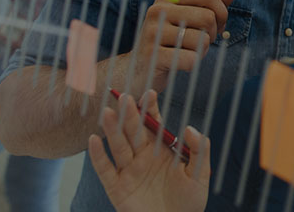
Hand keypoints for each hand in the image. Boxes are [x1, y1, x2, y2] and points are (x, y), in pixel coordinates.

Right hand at [88, 91, 210, 211]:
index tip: (150, 93)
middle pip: (133, 131)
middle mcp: (143, 157)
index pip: (154, 125)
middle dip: (129, 114)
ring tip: (107, 112)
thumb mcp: (200, 174)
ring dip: (112, 129)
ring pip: (118, 146)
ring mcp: (128, 171)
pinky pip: (105, 169)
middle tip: (125, 97)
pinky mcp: (116, 187)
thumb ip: (198, 150)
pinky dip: (98, 155)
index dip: (150, 110)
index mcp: (161, 151)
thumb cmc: (189, 203)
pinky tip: (94, 139)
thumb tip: (189, 128)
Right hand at [118, 0, 237, 94]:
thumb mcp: (191, 18)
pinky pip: (191, 59)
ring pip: (202, 39)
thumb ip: (212, 3)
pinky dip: (193, 64)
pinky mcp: (153, 55)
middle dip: (213, 34)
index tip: (215, 26)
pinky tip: (182, 63)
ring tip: (188, 52)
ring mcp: (153, 32)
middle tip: (200, 42)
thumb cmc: (171, 41)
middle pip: (208, 17)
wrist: (140, 69)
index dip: (221, 13)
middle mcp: (157, 11)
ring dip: (202, 51)